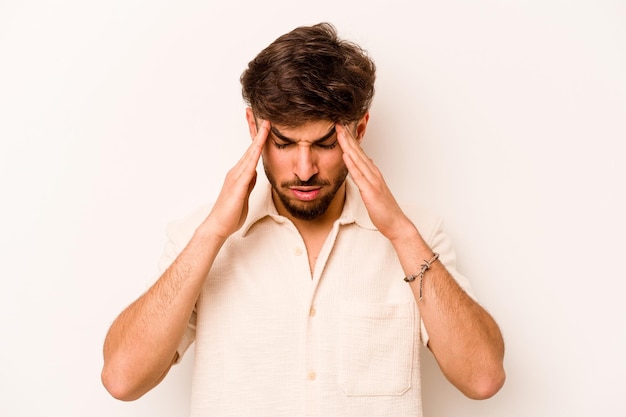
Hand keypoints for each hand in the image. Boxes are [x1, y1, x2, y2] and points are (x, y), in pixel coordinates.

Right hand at [204, 120, 269, 239]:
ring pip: (250, 154)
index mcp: (239, 174)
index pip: (251, 153)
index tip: (265, 126)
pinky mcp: (238, 185)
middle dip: (258, 132)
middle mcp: (236, 172)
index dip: (258, 139)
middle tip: (265, 116)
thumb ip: (249, 183)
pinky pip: (249, 167)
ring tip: (266, 124)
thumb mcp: (244, 195)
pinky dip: (255, 155)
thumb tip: (254, 173)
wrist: (218, 226)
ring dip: (258, 138)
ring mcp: (236, 177)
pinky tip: (260, 147)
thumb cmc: (230, 213)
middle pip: (250, 148)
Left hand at [336, 123, 412, 240]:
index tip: (340, 127)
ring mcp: (372, 181)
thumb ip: (369, 175)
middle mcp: (373, 173)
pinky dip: (352, 163)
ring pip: (358, 159)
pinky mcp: (370, 190)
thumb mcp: (374, 188)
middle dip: (347, 136)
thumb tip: (366, 163)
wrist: (395, 223)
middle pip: (358, 151)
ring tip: (339, 131)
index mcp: (373, 172)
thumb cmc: (384, 208)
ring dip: (348, 144)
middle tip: (337, 121)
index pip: (359, 152)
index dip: (350, 139)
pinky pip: (359, 175)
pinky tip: (345, 154)